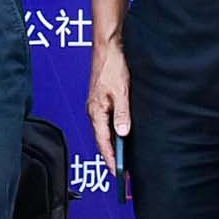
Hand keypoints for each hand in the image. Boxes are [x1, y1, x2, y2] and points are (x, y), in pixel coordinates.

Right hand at [86, 36, 131, 172]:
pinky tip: (124, 134)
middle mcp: (94, 110)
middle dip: (111, 154)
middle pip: (102, 138)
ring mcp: (98, 105)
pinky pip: (108, 120)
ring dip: (114, 143)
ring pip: (106, 129)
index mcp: (96, 111)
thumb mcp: (121, 92)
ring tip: (124, 156)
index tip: (117, 172)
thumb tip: (123, 133)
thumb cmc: (111, 66)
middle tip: (122, 170)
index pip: (102, 141)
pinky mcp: (103, 99)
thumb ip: (122, 114)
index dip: (110, 158)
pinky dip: (115, 130)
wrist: (108, 47)